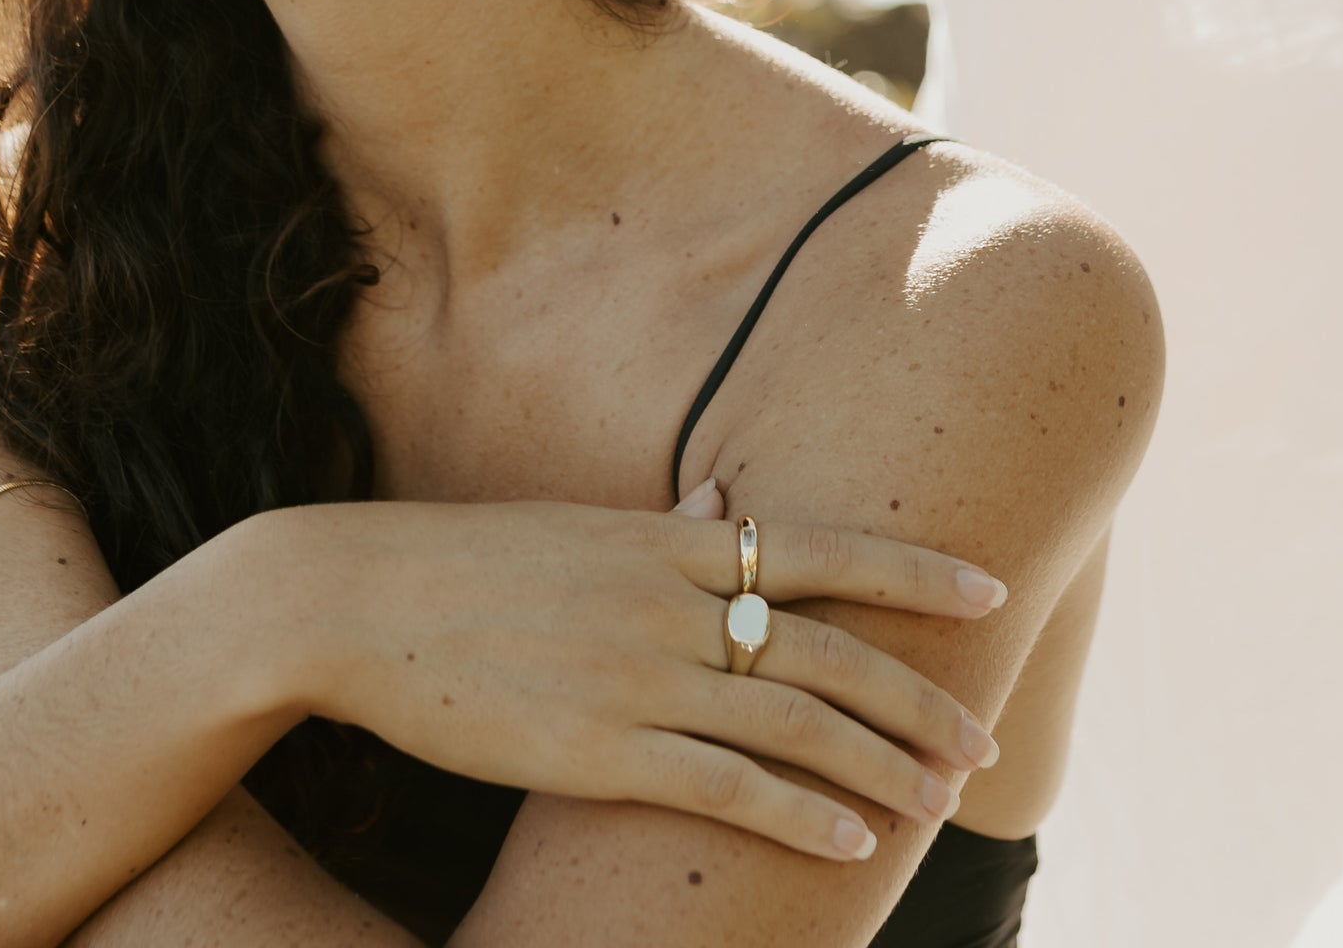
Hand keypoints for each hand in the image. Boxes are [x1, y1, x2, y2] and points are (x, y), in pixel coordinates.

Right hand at [264, 487, 1005, 862]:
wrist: (354, 600)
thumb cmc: (465, 562)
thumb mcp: (575, 528)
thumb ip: (662, 524)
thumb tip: (722, 499)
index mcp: (664, 538)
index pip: (820, 548)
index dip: (913, 575)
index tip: (987, 593)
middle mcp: (668, 600)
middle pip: (828, 648)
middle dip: (919, 700)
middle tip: (983, 744)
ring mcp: (636, 675)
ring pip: (793, 722)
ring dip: (878, 767)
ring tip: (938, 804)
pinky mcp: (597, 748)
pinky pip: (723, 785)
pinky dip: (798, 814)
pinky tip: (848, 842)